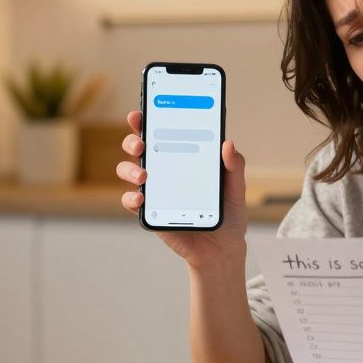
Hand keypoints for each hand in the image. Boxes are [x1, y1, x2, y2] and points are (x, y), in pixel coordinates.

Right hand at [116, 110, 248, 269]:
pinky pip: (130, 201)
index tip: (141, 112)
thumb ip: (233, 167)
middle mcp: (163, 170)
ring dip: (129, 168)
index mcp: (181, 157)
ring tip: (143, 175)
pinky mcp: (149, 212)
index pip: (160, 132)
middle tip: (141, 143)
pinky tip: (141, 197)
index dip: (146, 120)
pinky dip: (131, 197)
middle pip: (137, 147)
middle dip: (132, 139)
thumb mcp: (235, 189)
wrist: (221, 249)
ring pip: (127, 170)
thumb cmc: (227, 214)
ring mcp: (153, 190)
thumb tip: (228, 144)